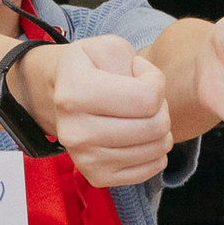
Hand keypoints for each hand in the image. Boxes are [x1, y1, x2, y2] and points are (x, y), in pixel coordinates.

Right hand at [18, 34, 172, 186]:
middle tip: (143, 99)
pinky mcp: (97, 177)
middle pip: (155, 127)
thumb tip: (148, 96)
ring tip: (139, 116)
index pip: (148, 98)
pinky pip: (152, 168)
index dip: (156, 82)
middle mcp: (75, 132)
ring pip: (157, 149)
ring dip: (159, 130)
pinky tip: (138, 136)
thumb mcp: (106, 47)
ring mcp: (85, 160)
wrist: (62, 97)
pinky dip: (154, 151)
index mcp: (74, 94)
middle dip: (161, 108)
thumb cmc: (91, 69)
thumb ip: (133, 61)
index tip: (141, 77)